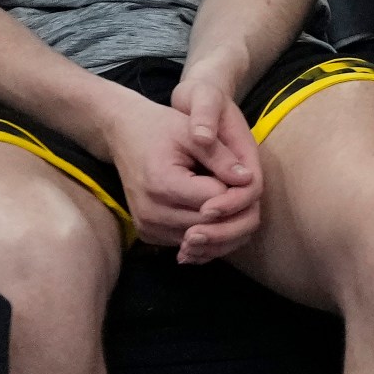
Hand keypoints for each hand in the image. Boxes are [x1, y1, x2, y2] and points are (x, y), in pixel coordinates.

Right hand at [97, 97, 237, 254]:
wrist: (124, 134)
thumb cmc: (161, 129)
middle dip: (235, 211)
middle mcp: (152, 212)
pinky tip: (214, 214)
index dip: (237, 191)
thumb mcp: (192, 133)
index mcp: (162, 184)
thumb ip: (221, 157)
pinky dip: (208, 233)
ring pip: (204, 241)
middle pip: (212, 225)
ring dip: (224, 226)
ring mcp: (148, 227)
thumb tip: (248, 180)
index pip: (218, 202)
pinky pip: (189, 244)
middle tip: (242, 191)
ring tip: (228, 199)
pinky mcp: (148, 235)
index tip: (242, 177)